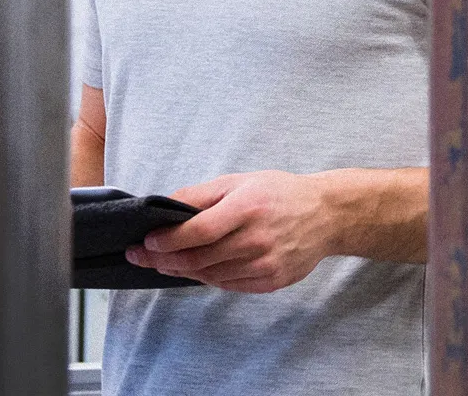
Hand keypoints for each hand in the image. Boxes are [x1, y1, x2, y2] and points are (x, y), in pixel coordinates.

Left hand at [125, 171, 333, 293]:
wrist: (326, 214)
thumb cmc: (280, 193)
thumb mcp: (241, 181)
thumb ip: (202, 194)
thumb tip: (166, 207)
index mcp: (248, 207)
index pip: (198, 231)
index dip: (167, 241)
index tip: (146, 242)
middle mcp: (256, 238)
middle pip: (199, 258)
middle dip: (163, 260)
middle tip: (141, 257)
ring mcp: (264, 263)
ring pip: (210, 275)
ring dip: (182, 270)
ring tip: (165, 262)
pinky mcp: (270, 281)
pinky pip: (228, 285)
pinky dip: (207, 277)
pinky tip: (197, 268)